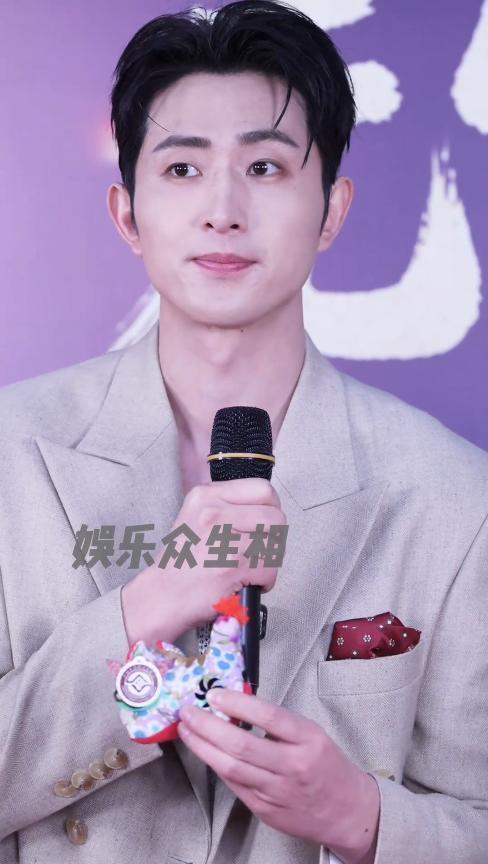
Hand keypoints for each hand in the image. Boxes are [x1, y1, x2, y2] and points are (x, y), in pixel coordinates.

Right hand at [121, 477, 285, 644]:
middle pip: (275, 517)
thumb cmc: (181, 563)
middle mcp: (213, 513)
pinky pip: (270, 569)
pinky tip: (247, 582)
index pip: (262, 489)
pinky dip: (265, 581)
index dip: (272, 508)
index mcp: (206, 496)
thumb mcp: (195, 517)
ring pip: (276, 544)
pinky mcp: (232, 567)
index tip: (268, 523)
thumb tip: (267, 506)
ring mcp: (224, 539)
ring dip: (269, 561)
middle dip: (274, 538)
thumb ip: (228, 506)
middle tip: (260, 551)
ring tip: (250, 568)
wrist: (161, 596)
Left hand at [177, 689, 379, 862]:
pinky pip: (234, 785)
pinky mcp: (265, 811)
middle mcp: (292, 766)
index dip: (238, 704)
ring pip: (231, 768)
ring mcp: (277, 792)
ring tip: (186, 730)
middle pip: (242, 745)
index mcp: (308, 740)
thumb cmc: (327, 765)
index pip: (269, 717)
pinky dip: (216, 766)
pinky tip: (205, 752)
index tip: (215, 694)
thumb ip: (278, 723)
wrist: (348, 811)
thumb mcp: (312, 733)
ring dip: (203, 747)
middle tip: (188, 711)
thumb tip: (237, 706)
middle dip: (207, 726)